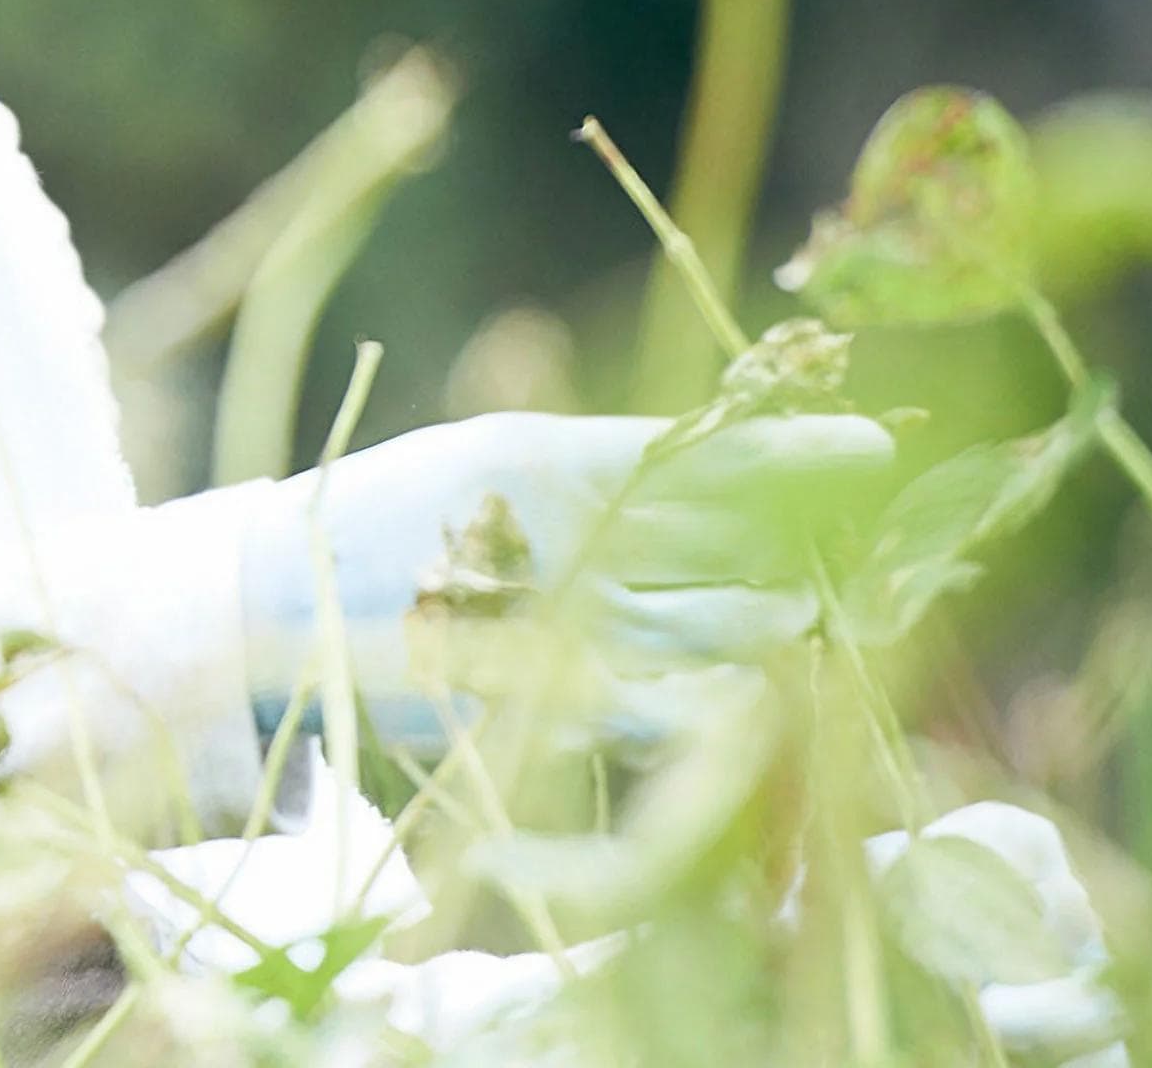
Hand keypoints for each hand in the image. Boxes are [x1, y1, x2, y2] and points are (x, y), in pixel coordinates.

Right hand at [236, 410, 893, 749]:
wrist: (275, 604)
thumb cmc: (389, 520)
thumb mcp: (488, 460)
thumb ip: (597, 466)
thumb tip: (718, 453)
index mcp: (551, 458)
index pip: (708, 449)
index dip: (799, 450)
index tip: (876, 449)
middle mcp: (569, 532)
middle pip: (735, 532)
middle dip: (808, 534)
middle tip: (847, 532)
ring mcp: (565, 618)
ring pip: (721, 618)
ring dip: (776, 612)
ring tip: (797, 606)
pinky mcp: (550, 698)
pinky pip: (676, 702)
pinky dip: (726, 691)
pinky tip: (752, 684)